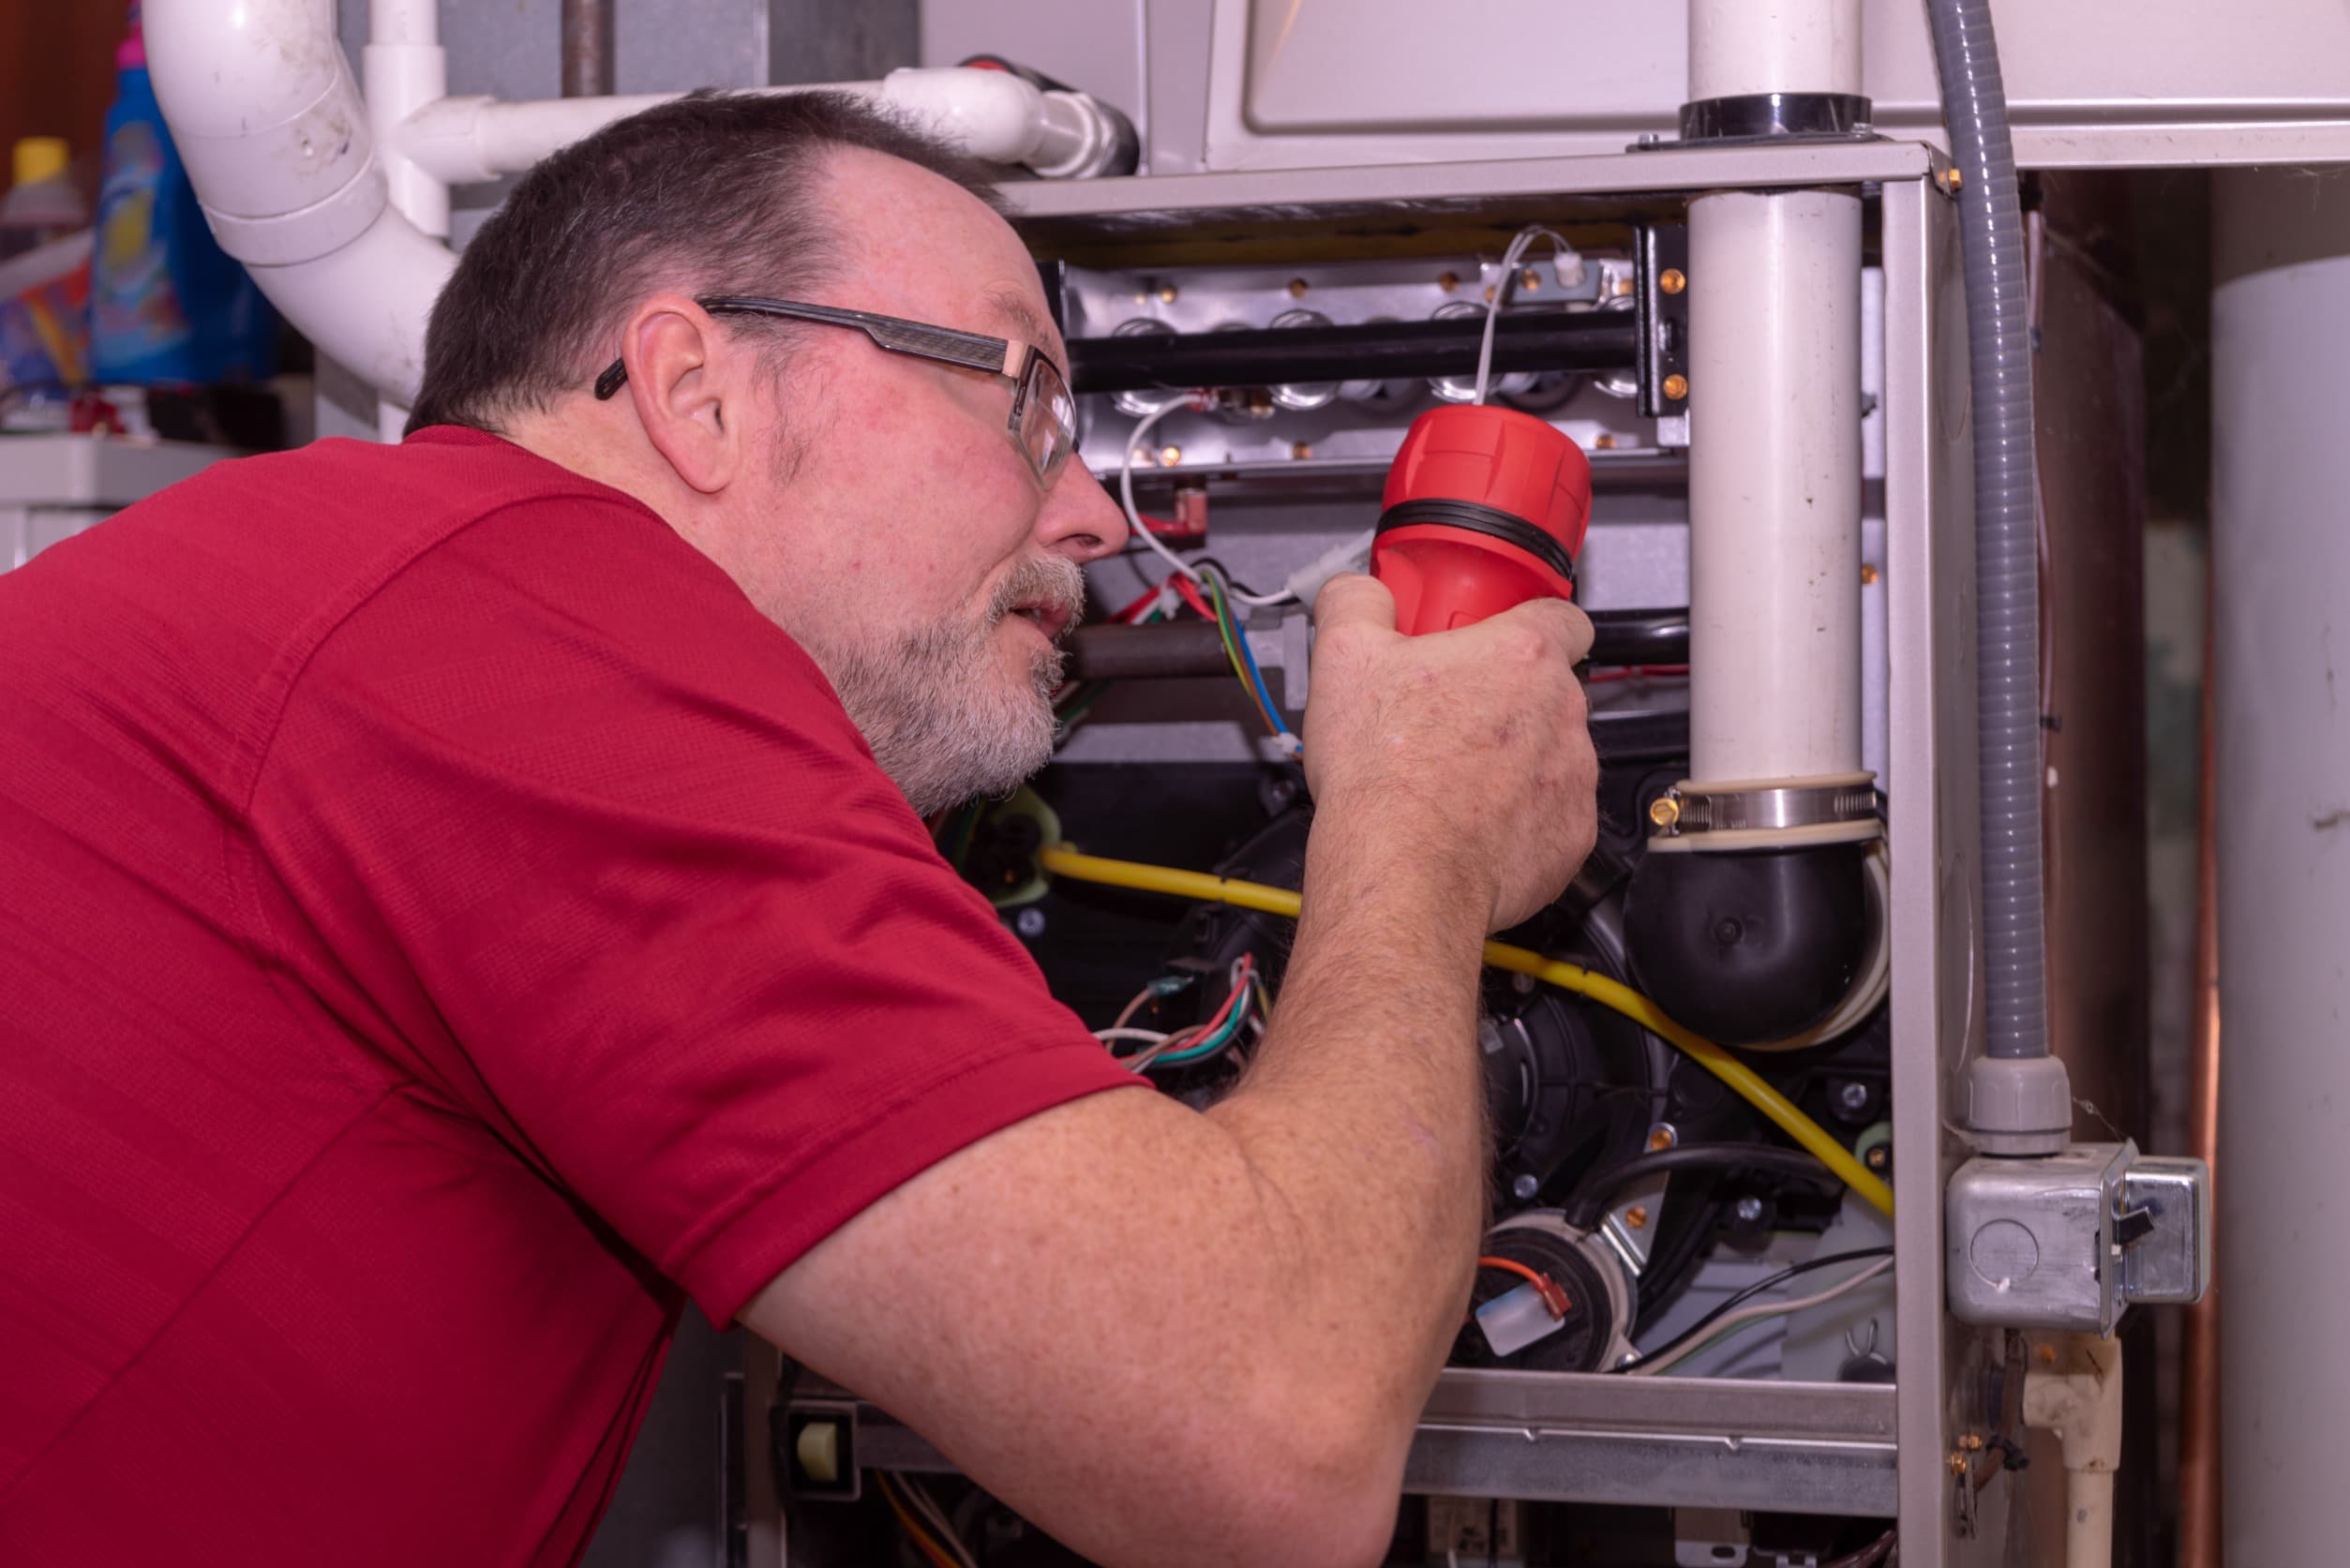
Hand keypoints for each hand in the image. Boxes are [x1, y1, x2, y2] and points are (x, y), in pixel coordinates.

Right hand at [1301, 573, 1597, 930]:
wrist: (1402, 873)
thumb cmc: (1384, 775)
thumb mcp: (1343, 656)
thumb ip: (1357, 602)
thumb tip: (1359, 591)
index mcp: (1521, 655)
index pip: (1562, 614)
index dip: (1529, 622)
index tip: (1494, 638)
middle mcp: (1562, 712)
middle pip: (1548, 688)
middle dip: (1504, 699)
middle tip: (1445, 716)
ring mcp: (1573, 778)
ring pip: (1551, 752)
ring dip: (1513, 759)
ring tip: (1449, 776)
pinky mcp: (1571, 837)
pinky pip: (1553, 814)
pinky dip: (1519, 816)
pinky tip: (1469, 820)